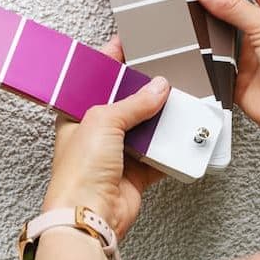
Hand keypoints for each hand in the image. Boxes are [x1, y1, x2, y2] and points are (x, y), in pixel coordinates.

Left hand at [43, 36, 169, 239]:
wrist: (89, 215)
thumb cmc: (78, 172)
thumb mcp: (103, 121)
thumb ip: (134, 103)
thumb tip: (158, 88)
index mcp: (77, 114)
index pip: (96, 78)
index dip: (112, 61)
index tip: (130, 44)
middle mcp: (96, 132)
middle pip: (125, 102)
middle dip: (145, 91)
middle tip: (165, 72)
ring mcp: (116, 153)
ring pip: (145, 127)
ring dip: (161, 119)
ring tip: (180, 100)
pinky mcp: (135, 173)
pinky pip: (159, 154)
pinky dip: (171, 147)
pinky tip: (182, 135)